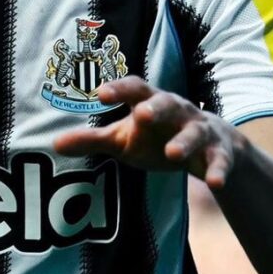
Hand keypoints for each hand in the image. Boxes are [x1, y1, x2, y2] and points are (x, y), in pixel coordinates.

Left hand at [53, 76, 241, 189]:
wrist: (211, 145)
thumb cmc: (156, 137)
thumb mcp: (123, 138)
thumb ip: (92, 139)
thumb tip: (53, 143)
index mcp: (150, 102)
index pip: (134, 89)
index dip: (119, 90)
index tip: (100, 94)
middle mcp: (177, 110)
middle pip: (167, 103)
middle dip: (155, 108)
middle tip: (141, 114)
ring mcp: (200, 130)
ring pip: (194, 132)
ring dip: (184, 142)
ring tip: (172, 154)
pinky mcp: (219, 151)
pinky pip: (218, 159)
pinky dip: (218, 170)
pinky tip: (214, 183)